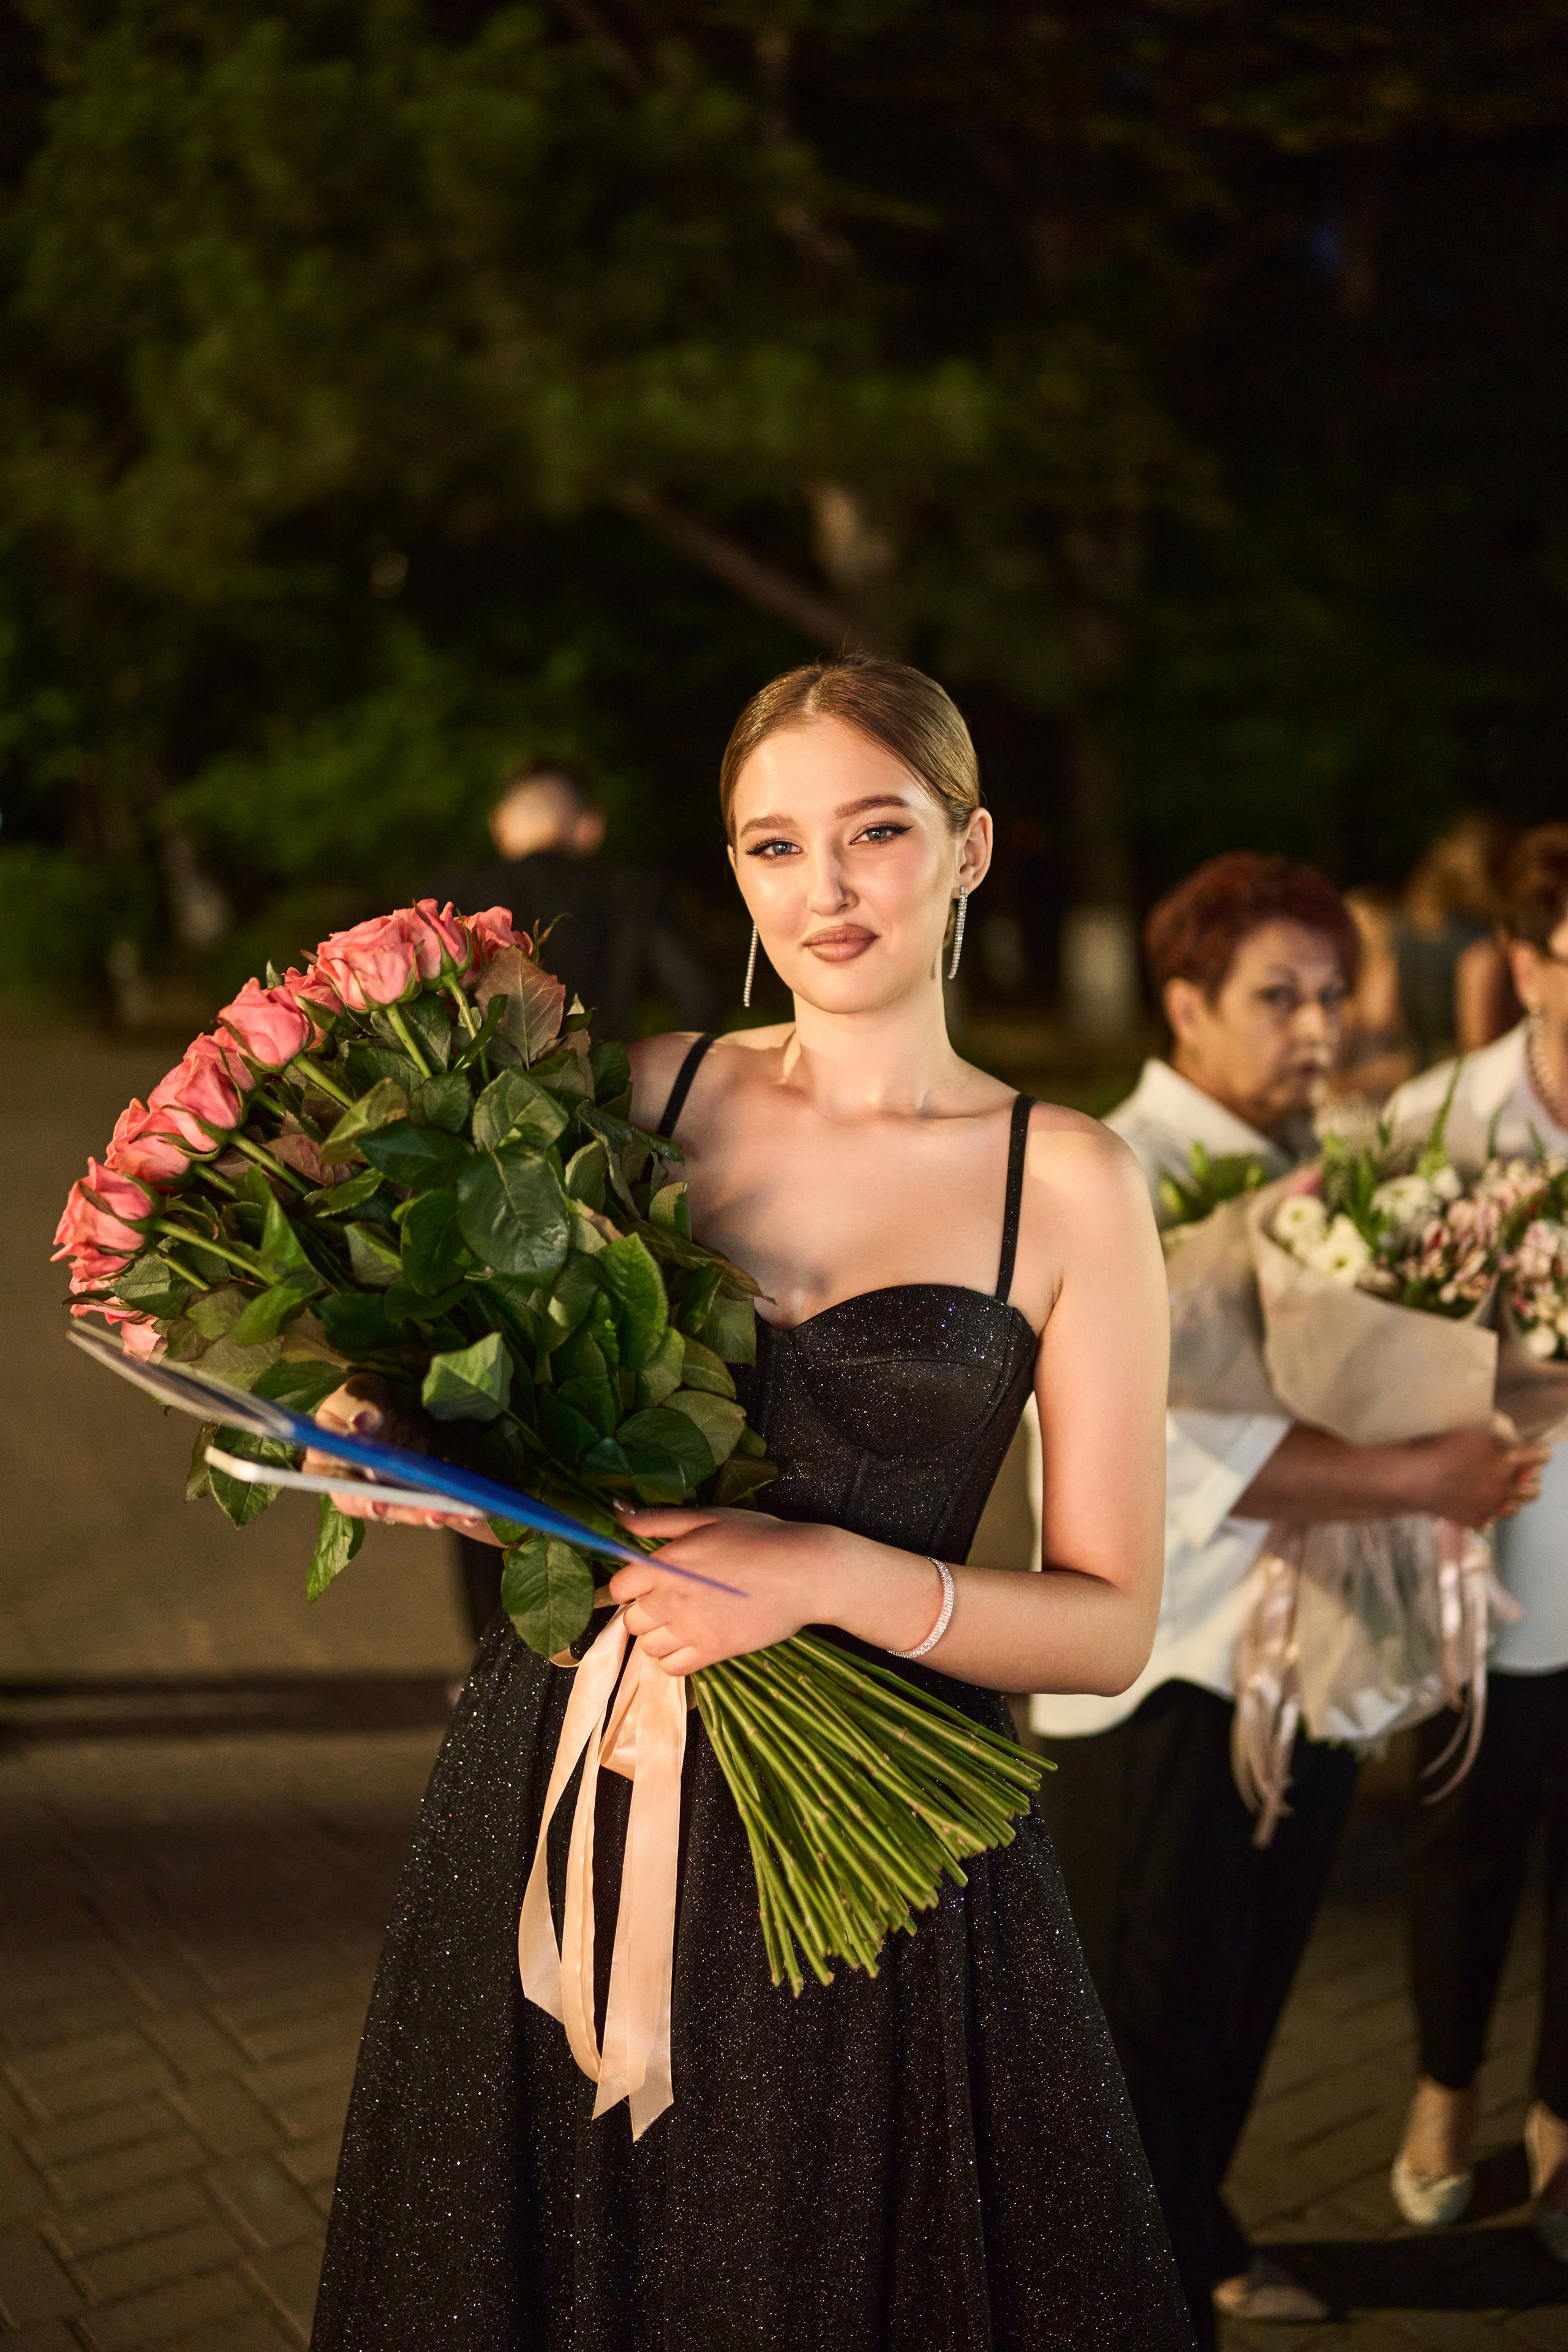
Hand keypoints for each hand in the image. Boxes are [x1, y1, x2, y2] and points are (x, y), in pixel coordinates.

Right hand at [301, 1375, 497, 1541]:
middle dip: (405, 1511)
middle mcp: (360, 1484)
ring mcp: (392, 1491)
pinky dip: (454, 1513)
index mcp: (332, 1462)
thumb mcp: (361, 1389)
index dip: (357, 1499)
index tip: (376, 1502)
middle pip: (379, 1507)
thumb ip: (356, 1402)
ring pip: (409, 1511)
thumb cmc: (373, 1393)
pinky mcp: (419, 1493)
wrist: (407, 1396)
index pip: (338, 1487)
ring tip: (455, 1513)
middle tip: (429, 1513)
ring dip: (431, 1514)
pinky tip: (473, 1514)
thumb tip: (362, 1420)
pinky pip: (434, 1507)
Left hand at [606, 1504, 854, 1675]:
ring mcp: (691, 1630)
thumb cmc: (758, 1537)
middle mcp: (671, 1600)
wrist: (804, 1572)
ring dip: (657, 1635)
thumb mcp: (708, 1517)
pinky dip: (673, 1658)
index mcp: (665, 1565)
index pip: (617, 1587)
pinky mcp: (713, 1651)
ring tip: (680, 1621)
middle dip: (643, 1609)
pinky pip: (672, 1668)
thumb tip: (618, 1513)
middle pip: (631, 1619)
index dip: (627, 1584)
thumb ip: (658, 1520)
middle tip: (667, 1599)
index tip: (645, 1580)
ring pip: (648, 1646)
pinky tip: (689, 1641)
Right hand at [1402, 1428, 1550, 1527]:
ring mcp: (1488, 1507)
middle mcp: (1502, 1488)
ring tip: (1512, 1494)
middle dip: (1533, 1482)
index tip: (1546, 1451)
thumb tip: (1511, 1446)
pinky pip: (1491, 1520)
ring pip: (1514, 1508)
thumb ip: (1496, 1441)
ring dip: (1516, 1500)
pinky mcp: (1472, 1519)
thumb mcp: (1472, 1435)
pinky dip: (1493, 1514)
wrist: (1415, 1478)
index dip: (1542, 1453)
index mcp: (1505, 1462)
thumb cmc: (1441, 1449)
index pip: (1536, 1457)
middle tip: (1530, 1476)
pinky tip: (1488, 1508)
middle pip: (1532, 1490)